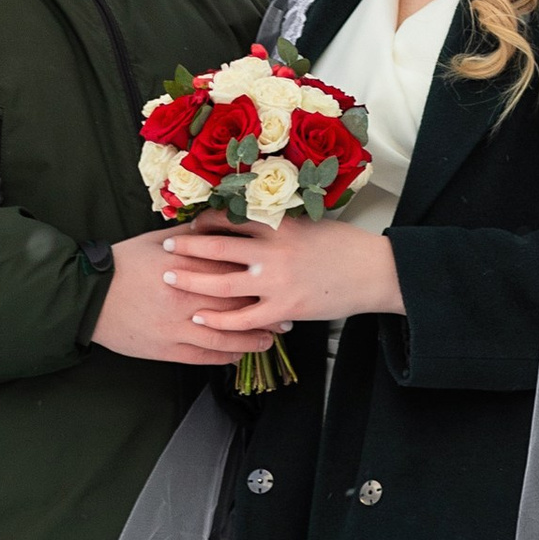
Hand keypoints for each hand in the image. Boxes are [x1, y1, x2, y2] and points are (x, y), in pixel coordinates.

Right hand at [89, 226, 284, 365]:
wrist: (88, 296)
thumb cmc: (123, 263)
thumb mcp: (158, 240)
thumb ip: (192, 235)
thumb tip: (220, 224)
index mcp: (186, 267)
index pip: (233, 273)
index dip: (260, 280)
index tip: (279, 282)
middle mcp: (186, 298)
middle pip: (236, 307)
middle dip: (266, 314)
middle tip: (287, 317)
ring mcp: (176, 326)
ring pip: (224, 337)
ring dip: (251, 341)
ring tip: (269, 340)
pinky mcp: (166, 348)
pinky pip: (203, 356)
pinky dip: (224, 356)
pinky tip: (237, 355)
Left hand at [176, 217, 402, 346]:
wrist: (374, 272)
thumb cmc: (343, 246)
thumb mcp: (308, 224)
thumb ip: (278, 225)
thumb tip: (250, 220)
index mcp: (277, 225)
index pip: (229, 219)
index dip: (202, 221)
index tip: (187, 223)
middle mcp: (271, 251)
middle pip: (216, 247)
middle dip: (186, 247)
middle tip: (164, 246)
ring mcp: (276, 281)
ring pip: (221, 282)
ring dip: (191, 280)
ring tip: (169, 278)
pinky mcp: (284, 308)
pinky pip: (242, 318)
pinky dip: (218, 319)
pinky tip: (199, 319)